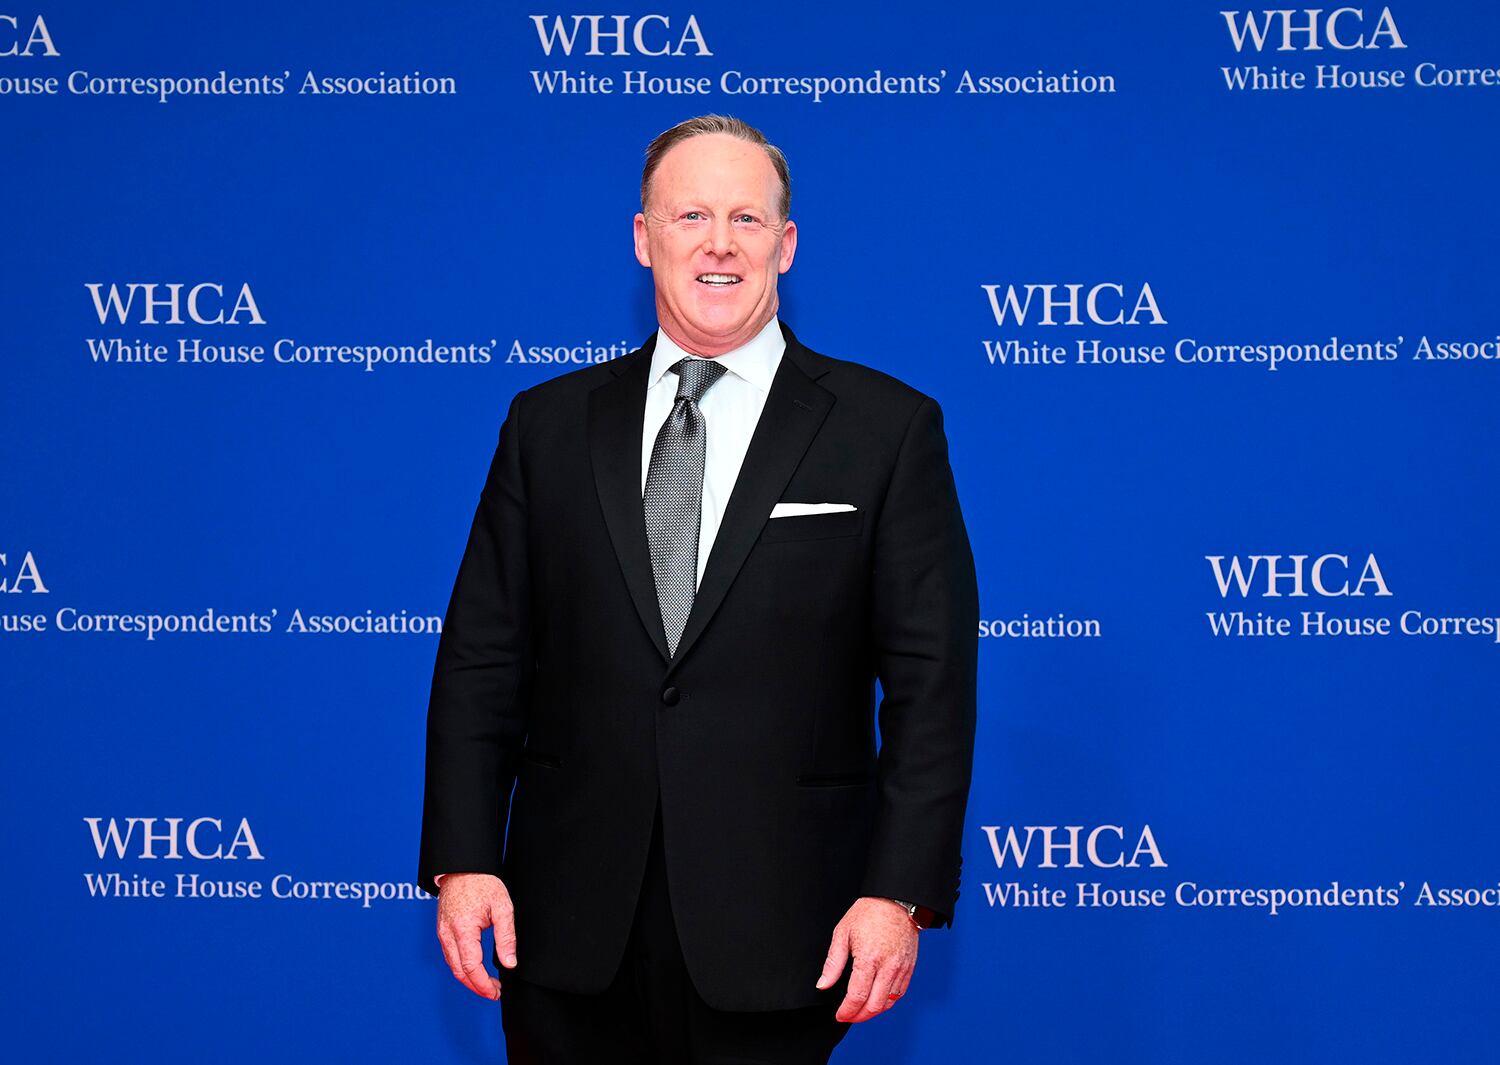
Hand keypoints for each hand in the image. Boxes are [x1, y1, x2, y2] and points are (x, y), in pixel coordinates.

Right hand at [436, 872, 516, 999]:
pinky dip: (462, 966)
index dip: (483, 984)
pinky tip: (475, 967)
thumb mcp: (502, 908)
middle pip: (459, 972)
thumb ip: (506, 937)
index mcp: (463, 930)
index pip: (472, 967)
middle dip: (476, 986)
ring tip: (487, 983)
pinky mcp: (442, 930)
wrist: (463, 867)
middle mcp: (448, 934)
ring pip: (453, 965)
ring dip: (469, 978)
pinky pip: (450, 955)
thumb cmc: (483, 883)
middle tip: (494, 992)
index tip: (496, 992)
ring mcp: (442, 932)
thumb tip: (509, 963)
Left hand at [815, 896, 919, 1022]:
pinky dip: (888, 1001)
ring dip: (874, 1011)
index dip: (847, 1011)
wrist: (895, 900)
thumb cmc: (868, 912)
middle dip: (859, 1016)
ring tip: (861, 1011)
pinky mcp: (909, 967)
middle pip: (874, 1005)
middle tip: (848, 1016)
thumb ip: (833, 963)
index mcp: (868, 959)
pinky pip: (900, 993)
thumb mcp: (842, 933)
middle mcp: (887, 967)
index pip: (857, 996)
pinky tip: (877, 1000)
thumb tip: (823, 984)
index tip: (840, 1014)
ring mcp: (901, 968)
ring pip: (889, 1003)